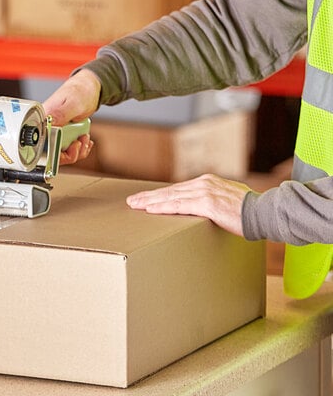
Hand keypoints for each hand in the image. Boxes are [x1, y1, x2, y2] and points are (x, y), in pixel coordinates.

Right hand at [42, 69, 100, 164]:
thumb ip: (60, 115)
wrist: (89, 88)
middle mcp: (47, 128)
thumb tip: (48, 127)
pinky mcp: (63, 134)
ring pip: (62, 153)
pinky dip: (79, 149)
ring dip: (77, 151)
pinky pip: (68, 149)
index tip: (70, 147)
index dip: (55, 154)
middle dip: (69, 154)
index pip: (41, 147)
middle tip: (79, 143)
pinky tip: (85, 140)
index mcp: (43, 121)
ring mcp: (55, 132)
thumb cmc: (79, 91)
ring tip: (84, 139)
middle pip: (51, 154)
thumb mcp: (72, 103)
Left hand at [126, 174, 250, 236]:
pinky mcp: (207, 203)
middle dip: (149, 196)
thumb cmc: (248, 212)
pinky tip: (150, 210)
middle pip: (170, 191)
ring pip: (171, 197)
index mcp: (207, 182)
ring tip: (135, 205)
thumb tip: (200, 211)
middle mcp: (204, 183)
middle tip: (132, 201)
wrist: (265, 213)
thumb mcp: (226, 201)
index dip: (159, 194)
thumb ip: (211, 202)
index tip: (145, 198)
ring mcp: (205, 192)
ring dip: (150, 201)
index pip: (177, 189)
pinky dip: (163, 207)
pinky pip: (179, 206)